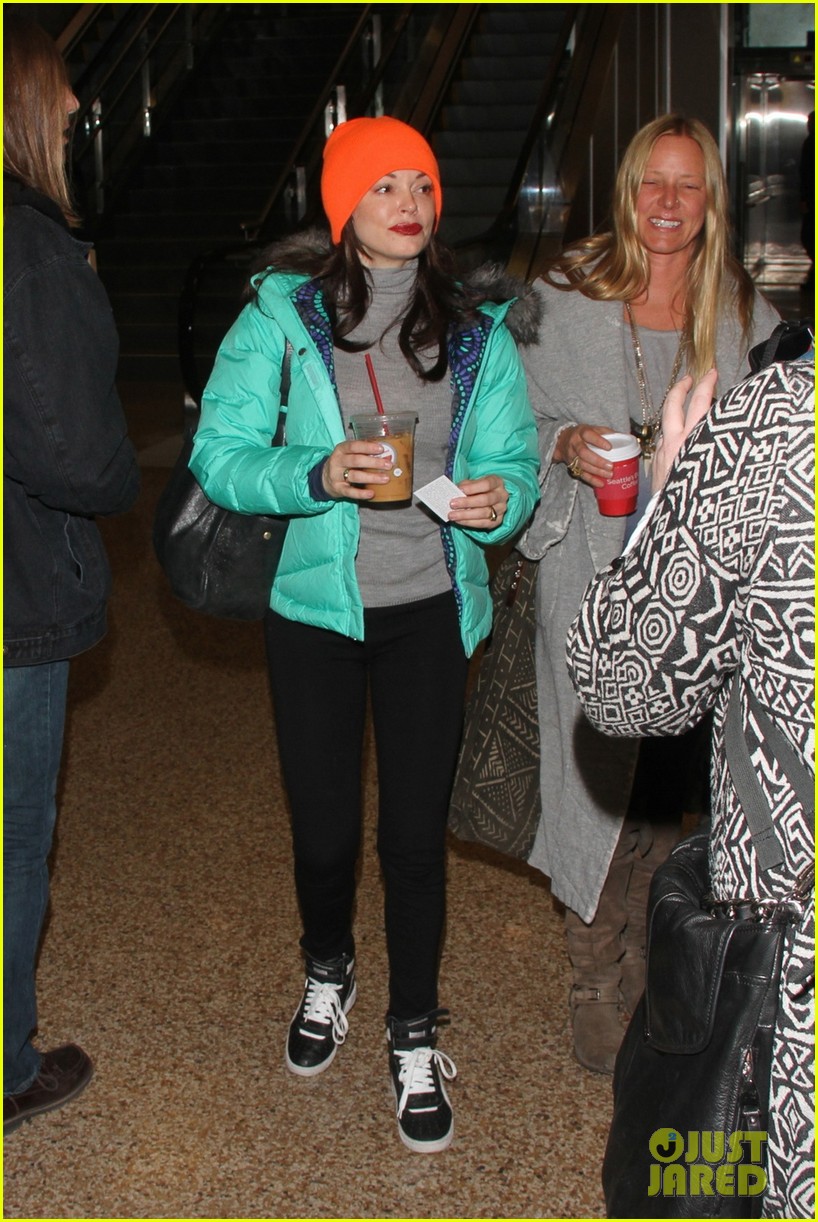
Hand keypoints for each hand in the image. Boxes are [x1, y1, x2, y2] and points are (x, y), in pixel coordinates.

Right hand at [321, 440, 391, 499]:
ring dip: (371, 477)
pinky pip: (350, 492)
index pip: (354, 446)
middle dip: (373, 462)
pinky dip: (361, 493)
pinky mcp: (338, 489)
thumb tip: (386, 455)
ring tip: (385, 478)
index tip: (381, 449)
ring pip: (355, 476)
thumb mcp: (348, 454)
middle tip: (388, 465)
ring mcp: (336, 476)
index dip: (367, 447)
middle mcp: (337, 461)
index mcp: (341, 449)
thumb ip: (363, 453)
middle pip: (355, 461)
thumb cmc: (344, 464)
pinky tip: (371, 493)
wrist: (325, 478)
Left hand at [448, 475, 507, 529]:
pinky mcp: (497, 521)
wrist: (486, 499)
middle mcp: (502, 496)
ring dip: (466, 515)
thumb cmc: (477, 489)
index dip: (473, 487)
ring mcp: (501, 509)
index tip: (460, 490)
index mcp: (497, 482)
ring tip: (452, 515)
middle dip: (467, 503)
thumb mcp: (473, 483)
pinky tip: (459, 521)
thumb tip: (455, 491)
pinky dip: (469, 522)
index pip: (487, 484)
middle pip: (486, 500)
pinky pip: (483, 523)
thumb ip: (466, 486)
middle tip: (452, 504)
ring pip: (484, 513)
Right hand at [555, 424, 614, 487]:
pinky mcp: (571, 466)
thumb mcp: (592, 428)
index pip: (588, 435)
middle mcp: (575, 444)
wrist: (562, 441)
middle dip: (598, 461)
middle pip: (584, 453)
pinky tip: (601, 483)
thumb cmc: (583, 434)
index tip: (609, 447)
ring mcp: (572, 456)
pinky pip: (581, 474)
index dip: (598, 441)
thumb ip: (606, 432)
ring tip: (609, 475)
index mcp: (581, 432)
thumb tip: (624, 436)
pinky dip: (591, 480)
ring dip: (596, 471)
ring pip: (582, 465)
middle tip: (611, 466)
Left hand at [651, 368, 717, 492]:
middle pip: (673, 404)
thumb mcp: (717, 473)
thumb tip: (724, 434)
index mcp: (692, 441)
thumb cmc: (701, 504)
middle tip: (691, 378)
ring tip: (684, 401)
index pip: (700, 403)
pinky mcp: (657, 465)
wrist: (673, 527)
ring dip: (674, 409)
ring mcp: (662, 453)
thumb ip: (719, 448)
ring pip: (665, 422)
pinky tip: (678, 434)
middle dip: (682, 387)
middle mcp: (674, 443)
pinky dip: (670, 432)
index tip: (711, 373)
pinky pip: (662, 441)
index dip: (706, 385)